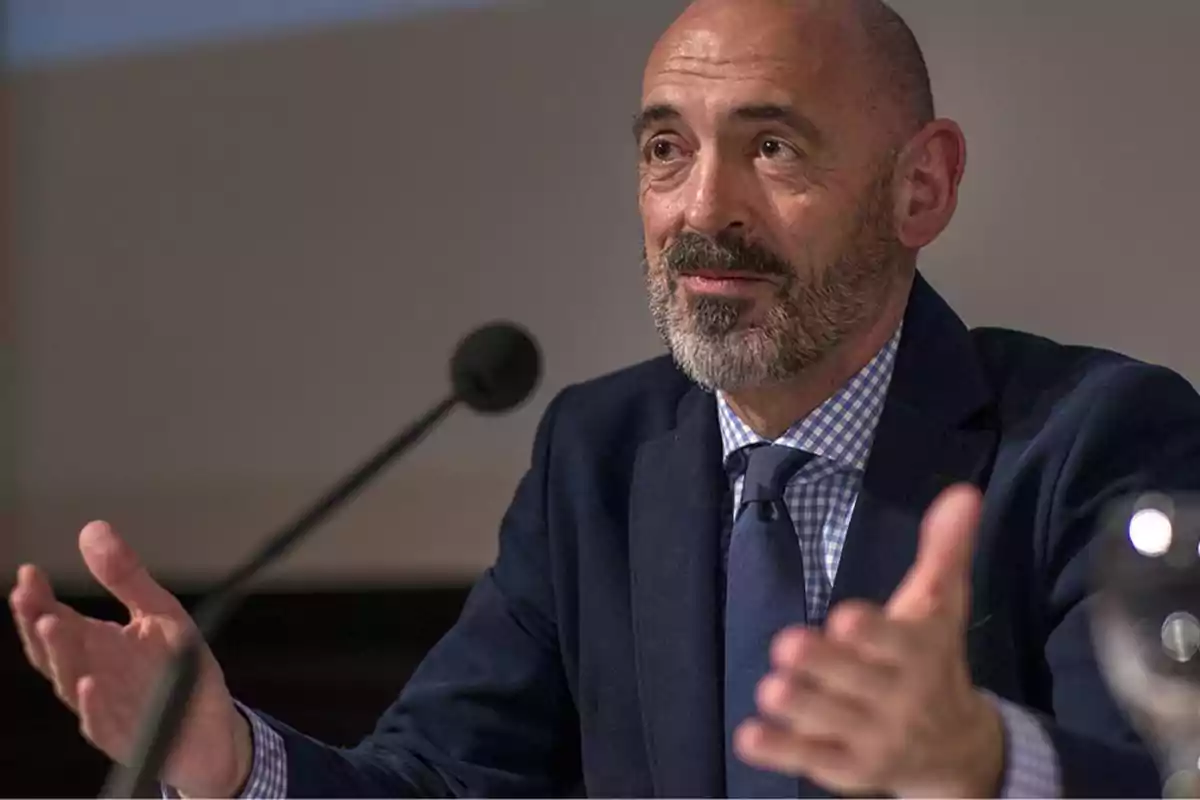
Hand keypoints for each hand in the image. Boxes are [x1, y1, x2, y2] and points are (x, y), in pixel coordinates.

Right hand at [8, 522, 252, 797]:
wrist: (210, 729)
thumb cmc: (179, 670)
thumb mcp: (161, 613)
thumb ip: (126, 577)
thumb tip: (93, 528)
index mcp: (96, 645)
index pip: (55, 618)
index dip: (38, 599)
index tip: (29, 573)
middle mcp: (92, 674)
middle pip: (55, 650)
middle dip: (39, 623)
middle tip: (28, 596)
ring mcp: (105, 708)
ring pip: (71, 683)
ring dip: (61, 655)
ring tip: (52, 623)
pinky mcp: (126, 736)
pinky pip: (103, 723)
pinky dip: (94, 705)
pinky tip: (88, 685)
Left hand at [735, 483, 1004, 797]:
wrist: (958, 750)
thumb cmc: (935, 660)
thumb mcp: (941, 607)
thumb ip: (944, 551)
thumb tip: (964, 493)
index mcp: (921, 654)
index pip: (898, 643)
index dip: (873, 633)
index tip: (845, 618)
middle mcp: (900, 700)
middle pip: (859, 682)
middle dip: (824, 666)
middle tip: (787, 645)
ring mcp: (874, 738)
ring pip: (831, 723)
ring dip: (800, 707)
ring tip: (770, 688)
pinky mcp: (848, 769)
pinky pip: (812, 760)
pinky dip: (781, 751)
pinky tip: (749, 735)